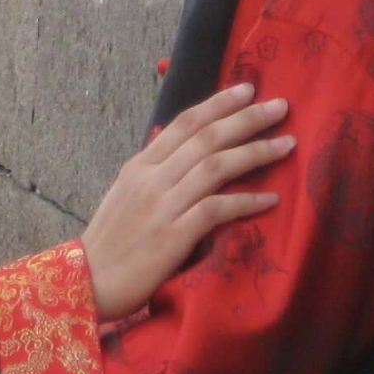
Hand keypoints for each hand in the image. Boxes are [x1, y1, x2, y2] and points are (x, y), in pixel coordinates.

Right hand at [79, 82, 291, 320]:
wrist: (86, 283)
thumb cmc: (110, 241)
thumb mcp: (125, 194)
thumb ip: (153, 169)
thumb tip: (174, 142)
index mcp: (139, 166)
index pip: (184, 123)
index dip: (218, 104)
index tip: (248, 90)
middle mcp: (151, 179)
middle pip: (206, 138)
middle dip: (247, 119)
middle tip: (280, 107)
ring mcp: (161, 206)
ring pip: (215, 166)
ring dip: (256, 152)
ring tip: (287, 145)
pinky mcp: (172, 237)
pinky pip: (216, 210)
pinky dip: (246, 201)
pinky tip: (271, 199)